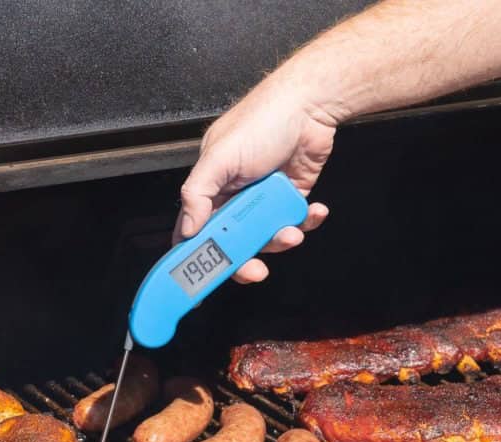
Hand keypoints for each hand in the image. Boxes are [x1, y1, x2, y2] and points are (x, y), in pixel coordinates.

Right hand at [174, 81, 334, 282]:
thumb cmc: (262, 120)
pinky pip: (296, 222)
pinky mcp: (291, 198)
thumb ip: (198, 194)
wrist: (310, 106)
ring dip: (281, 240)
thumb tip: (187, 229)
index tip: (204, 276)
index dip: (198, 255)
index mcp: (211, 186)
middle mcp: (237, 196)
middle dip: (245, 259)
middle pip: (234, 242)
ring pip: (268, 237)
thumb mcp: (219, 157)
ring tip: (292, 232)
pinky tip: (314, 212)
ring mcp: (265, 199)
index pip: (196, 229)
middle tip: (255, 269)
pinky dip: (307, 222)